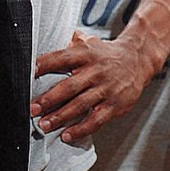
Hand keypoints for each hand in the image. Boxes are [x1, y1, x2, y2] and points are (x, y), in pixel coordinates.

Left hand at [31, 30, 152, 143]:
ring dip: (60, 116)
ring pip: (81, 105)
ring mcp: (107, 88)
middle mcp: (97, 71)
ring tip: (44, 125)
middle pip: (70, 85)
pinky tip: (67, 135)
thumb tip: (48, 35)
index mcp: (88, 54)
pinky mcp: (115, 104)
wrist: (138, 60)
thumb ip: (70, 41)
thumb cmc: (107, 55)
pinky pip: (96, 120)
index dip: (47, 63)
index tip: (31, 71)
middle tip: (33, 109)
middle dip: (49, 99)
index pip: (64, 57)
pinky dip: (80, 129)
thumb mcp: (90, 42)